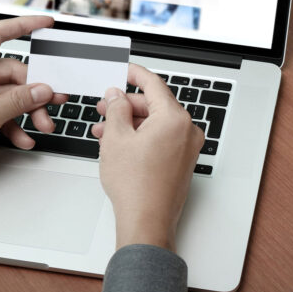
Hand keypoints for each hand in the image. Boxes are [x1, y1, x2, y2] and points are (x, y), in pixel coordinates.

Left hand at [0, 16, 66, 186]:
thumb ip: (18, 101)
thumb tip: (42, 89)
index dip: (24, 25)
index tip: (46, 23)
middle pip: (14, 73)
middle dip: (35, 92)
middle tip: (53, 101)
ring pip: (14, 94)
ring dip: (30, 111)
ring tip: (43, 124)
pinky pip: (6, 111)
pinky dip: (17, 124)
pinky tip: (24, 137)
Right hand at [91, 64, 204, 251]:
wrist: (147, 221)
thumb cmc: (136, 186)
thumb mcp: (116, 138)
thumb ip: (117, 109)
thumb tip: (117, 96)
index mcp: (175, 119)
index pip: (154, 85)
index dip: (135, 75)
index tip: (124, 70)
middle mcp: (187, 131)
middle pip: (155, 105)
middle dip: (127, 104)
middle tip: (105, 107)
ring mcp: (188, 148)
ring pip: (156, 124)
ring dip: (131, 123)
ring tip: (105, 130)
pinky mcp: (183, 162)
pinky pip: (162, 139)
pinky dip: (142, 137)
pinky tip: (121, 143)